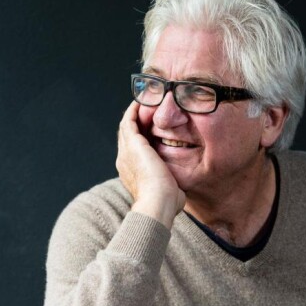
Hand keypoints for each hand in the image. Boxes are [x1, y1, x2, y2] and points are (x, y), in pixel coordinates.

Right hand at [116, 101, 185, 227]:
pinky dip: (135, 110)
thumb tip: (180, 189)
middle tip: (149, 111)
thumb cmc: (167, 204)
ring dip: (136, 114)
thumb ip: (171, 186)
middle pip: (128, 136)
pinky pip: (130, 120)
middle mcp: (125, 161)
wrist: (158, 203)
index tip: (154, 131)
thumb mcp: (169, 192)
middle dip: (137, 122)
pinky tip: (145, 102)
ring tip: (147, 102)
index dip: (143, 138)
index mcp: (132, 173)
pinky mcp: (132, 143)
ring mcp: (126, 152)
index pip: (134, 151)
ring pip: (127, 126)